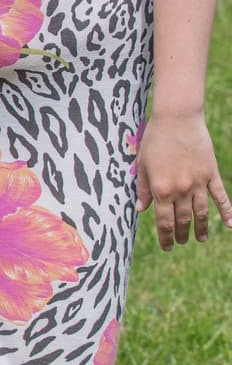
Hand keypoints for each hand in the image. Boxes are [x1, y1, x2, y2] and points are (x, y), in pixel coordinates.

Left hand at [136, 113, 231, 247]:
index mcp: (162, 189)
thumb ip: (142, 189)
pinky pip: (221, 197)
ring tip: (200, 239)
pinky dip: (228, 212)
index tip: (166, 246)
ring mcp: (199, 183)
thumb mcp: (142, 165)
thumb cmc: (155, 140)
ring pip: (202, 213)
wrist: (177, 118)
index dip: (165, 237)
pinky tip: (231, 225)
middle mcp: (182, 190)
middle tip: (181, 242)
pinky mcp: (211, 174)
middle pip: (183, 220)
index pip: (164, 222)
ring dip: (201, 228)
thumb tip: (141, 209)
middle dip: (181, 234)